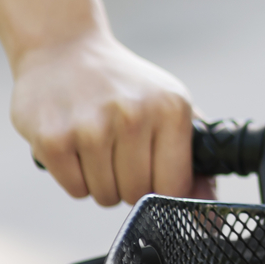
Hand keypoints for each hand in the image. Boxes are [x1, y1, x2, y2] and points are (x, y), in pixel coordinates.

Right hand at [12, 31, 212, 205]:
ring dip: (101, 182)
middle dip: (128, 185)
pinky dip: (75, 178)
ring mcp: (91, 128)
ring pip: (105, 195)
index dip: (162, 189)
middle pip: (137, 194)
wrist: (64, 49)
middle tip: (118, 153)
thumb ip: (191, 160)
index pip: (174, 186)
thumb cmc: (124, 87)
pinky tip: (75, 146)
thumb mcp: (168, 107)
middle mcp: (134, 116)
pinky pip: (75, 190)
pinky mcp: (53, 139)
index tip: (152, 173)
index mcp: (171, 109)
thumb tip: (211, 214)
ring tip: (96, 145)